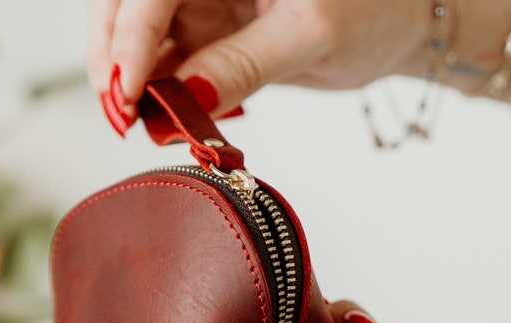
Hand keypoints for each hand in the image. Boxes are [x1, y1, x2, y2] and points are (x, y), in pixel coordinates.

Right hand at [88, 0, 431, 131]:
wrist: (396, 25)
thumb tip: (186, 96)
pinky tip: (166, 116)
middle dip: (115, 58)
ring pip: (139, 37)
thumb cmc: (374, 8)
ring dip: (133, 81)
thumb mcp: (310, 35)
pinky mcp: (207, 31)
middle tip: (120, 115)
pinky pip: (166, 62)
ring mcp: (201, 1)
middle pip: (128, 5)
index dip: (129, 37)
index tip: (126, 93)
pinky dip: (159, 92)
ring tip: (143, 123)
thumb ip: (244, 62)